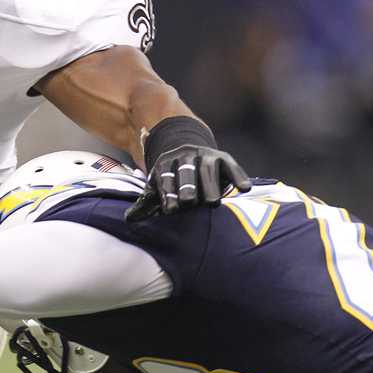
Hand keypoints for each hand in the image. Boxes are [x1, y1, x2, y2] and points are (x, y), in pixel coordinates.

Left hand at [126, 143, 250, 221]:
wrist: (190, 153)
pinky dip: (238, 177)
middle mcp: (185, 156)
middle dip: (187, 187)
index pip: (166, 179)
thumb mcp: (158, 189)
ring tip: (212, 203)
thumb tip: (129, 219)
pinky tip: (243, 189)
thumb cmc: (173, 181)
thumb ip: (146, 204)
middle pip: (186, 172)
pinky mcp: (224, 158)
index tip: (170, 210)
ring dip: (210, 186)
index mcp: (165, 163)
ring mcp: (206, 155)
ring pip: (208, 169)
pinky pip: (232, 167)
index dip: (167, 194)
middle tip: (189, 203)